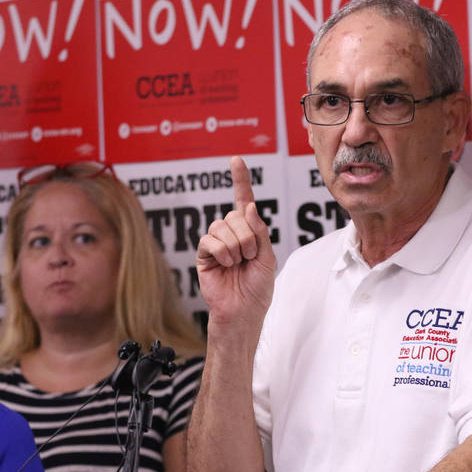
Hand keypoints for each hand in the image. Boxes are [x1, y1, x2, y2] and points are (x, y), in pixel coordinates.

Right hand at [196, 156, 276, 328]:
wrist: (244, 311)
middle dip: (248, 237)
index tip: (237, 160)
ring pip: (222, 226)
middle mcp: (231, 233)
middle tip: (250, 257)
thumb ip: (260, 231)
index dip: (240, 180)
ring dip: (237, 246)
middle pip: (235, 215)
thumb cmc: (258, 288)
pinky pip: (210, 240)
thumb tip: (250, 206)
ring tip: (239, 263)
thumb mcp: (268, 257)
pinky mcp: (204, 254)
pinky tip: (227, 265)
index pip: (243, 200)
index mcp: (249, 231)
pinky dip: (223, 252)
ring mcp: (216, 243)